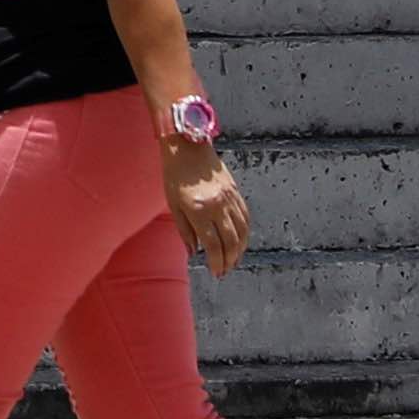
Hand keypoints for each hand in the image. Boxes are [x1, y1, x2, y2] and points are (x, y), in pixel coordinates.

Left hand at [165, 138, 251, 273]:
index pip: (213, 245)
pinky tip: (240, 241)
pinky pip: (246, 218)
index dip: (216, 262)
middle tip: (224, 271)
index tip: (215, 272)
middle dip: (229, 261)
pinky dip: (245, 233)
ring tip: (233, 261)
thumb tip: (194, 252)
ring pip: (242, 232)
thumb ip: (184, 230)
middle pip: (231, 242)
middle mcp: (218, 206)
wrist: (188, 145)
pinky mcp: (236, 192)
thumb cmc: (175, 174)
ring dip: (240, 250)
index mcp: (199, 210)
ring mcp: (230, 198)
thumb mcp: (172, 204)